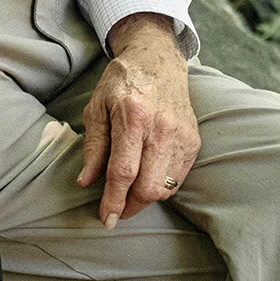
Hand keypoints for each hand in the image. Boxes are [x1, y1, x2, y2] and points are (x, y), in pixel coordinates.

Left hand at [79, 13, 199, 226]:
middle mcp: (161, 128)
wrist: (158, 60)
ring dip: (146, 199)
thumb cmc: (122, 83)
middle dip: (130, 206)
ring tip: (130, 193)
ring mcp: (181, 135)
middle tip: (116, 209)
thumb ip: (93, 146)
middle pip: (148, 187)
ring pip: (165, 187)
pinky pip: (178, 178)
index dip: (113, 201)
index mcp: (133, 117)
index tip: (106, 220)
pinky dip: (161, 187)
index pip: (123, 172)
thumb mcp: (97, 108)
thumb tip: (86, 181)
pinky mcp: (193, 141)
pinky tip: (148, 179)